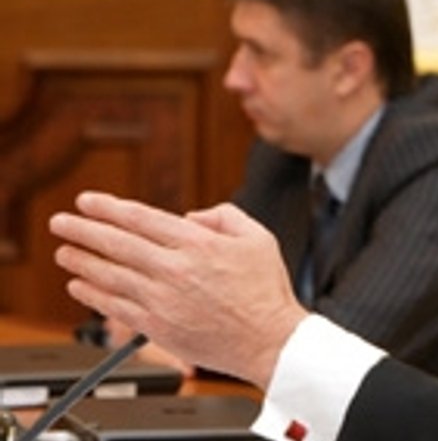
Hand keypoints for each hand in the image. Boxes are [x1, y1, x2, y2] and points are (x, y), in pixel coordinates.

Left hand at [49, 191, 307, 388]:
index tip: (87, 202)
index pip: (141, 218)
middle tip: (61, 222)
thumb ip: (225, 216)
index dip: (108, 208)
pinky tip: (80, 285)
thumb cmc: (267, 292)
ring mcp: (163, 299)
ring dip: (81, 260)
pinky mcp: (158, 327)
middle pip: (117, 243)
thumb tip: (192, 216)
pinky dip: (93, 294)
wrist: (271, 341)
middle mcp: (175, 268)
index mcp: (199, 243)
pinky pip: (115, 307)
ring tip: (63, 252)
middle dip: (82, 229)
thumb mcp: (258, 237)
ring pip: (109, 274)